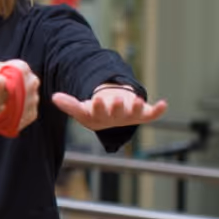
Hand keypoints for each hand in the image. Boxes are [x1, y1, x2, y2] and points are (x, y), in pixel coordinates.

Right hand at [52, 86, 167, 130]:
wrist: (112, 120)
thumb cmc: (95, 112)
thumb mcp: (81, 109)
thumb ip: (69, 104)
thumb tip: (54, 97)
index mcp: (100, 116)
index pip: (97, 113)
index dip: (98, 107)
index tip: (95, 101)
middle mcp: (116, 118)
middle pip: (116, 113)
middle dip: (116, 107)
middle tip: (114, 100)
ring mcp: (130, 116)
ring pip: (134, 113)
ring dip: (135, 107)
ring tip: (136, 98)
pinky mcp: (143, 114)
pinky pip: (152, 114)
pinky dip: (159, 110)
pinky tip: (164, 104)